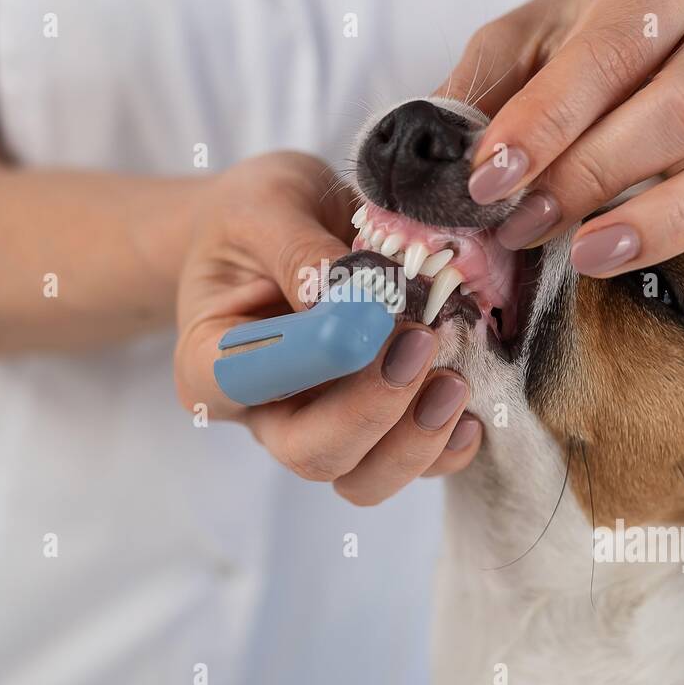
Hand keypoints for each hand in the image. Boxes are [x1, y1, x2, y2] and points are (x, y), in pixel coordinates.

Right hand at [174, 152, 481, 504]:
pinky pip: (411, 465)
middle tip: (420, 344)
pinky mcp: (373, 428)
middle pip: (313, 454)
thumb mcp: (264, 207)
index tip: (368, 315)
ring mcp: (319, 427)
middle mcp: (264, 412)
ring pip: (364, 477)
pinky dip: (447, 447)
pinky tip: (470, 406)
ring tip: (452, 379)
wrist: (271, 231)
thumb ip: (301, 251)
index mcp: (212, 364)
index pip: (248, 385)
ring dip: (415, 439)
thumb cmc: (253, 220)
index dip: (314, 362)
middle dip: (374, 412)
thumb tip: (357, 299)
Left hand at [445, 0, 683, 302]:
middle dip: (595, 174)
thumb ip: (479, 92)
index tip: (489, 176)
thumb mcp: (518, 41)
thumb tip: (431, 167)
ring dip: (667, 220)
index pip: (614, 49)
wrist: (660, 33)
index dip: (548, 120)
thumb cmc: (577, 41)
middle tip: (524, 226)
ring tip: (592, 258)